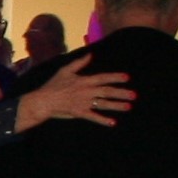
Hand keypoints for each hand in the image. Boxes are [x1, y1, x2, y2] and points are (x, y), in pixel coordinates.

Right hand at [16, 61, 133, 129]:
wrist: (43, 101)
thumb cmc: (53, 85)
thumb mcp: (65, 70)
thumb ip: (79, 63)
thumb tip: (90, 54)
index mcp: (85, 81)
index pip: (103, 78)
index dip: (115, 77)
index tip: (127, 78)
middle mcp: (87, 91)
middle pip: (108, 91)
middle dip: (122, 93)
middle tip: (134, 95)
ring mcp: (84, 102)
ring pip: (104, 104)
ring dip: (117, 105)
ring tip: (128, 107)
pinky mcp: (80, 112)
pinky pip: (94, 117)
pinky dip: (103, 120)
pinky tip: (113, 123)